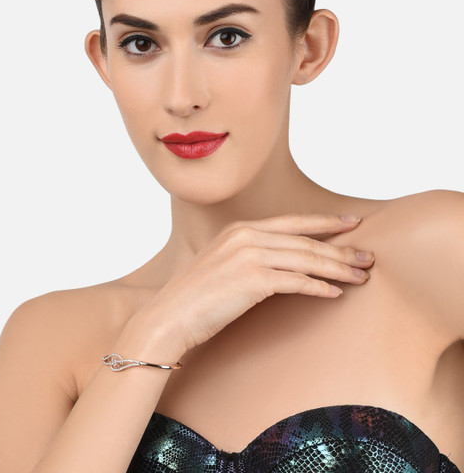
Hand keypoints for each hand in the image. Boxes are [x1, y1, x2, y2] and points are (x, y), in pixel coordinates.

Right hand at [135, 213, 373, 357]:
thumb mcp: (222, 263)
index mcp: (240, 228)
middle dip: (342, 249)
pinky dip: (319, 287)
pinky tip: (336, 293)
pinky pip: (297, 281)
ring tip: (361, 276)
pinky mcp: (253, 279)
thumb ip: (251, 255)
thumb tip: (283, 262)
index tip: (352, 223)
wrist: (169, 316)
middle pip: (306, 241)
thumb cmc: (196, 297)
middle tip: (368, 257)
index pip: (293, 222)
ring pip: (307, 259)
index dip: (326, 222)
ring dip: (339, 269)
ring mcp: (249, 255)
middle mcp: (246, 235)